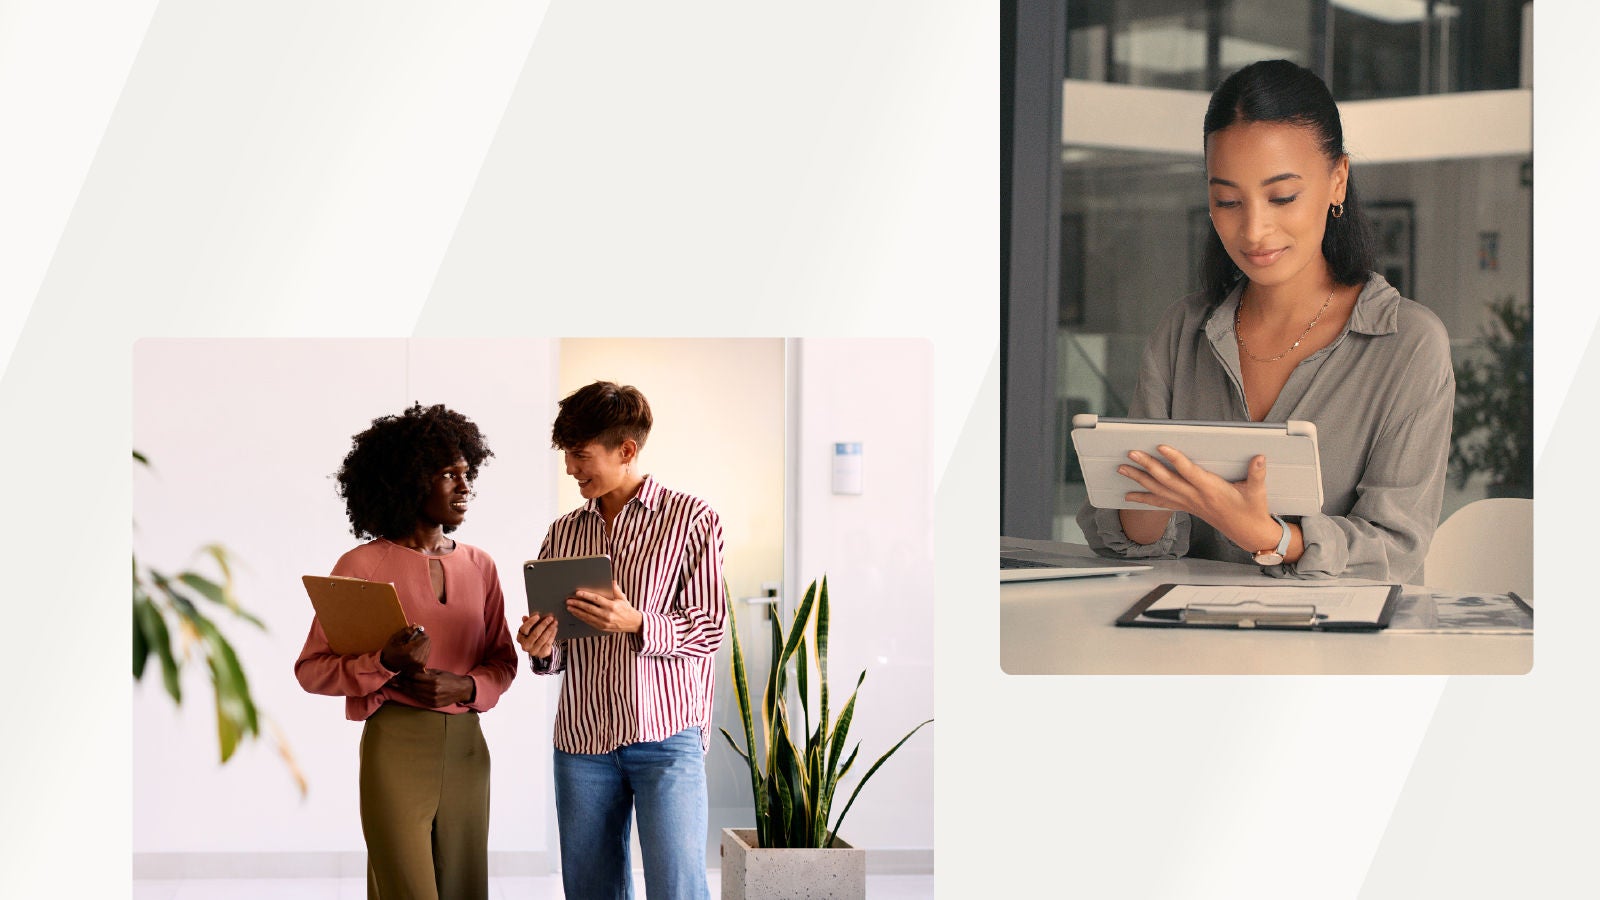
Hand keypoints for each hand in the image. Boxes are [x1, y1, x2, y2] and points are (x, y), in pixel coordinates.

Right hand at [380, 626, 429, 672]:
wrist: (389, 665)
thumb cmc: (390, 650)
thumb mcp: (394, 639)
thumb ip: (405, 631)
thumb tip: (415, 626)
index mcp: (409, 652)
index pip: (424, 638)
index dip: (420, 632)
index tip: (415, 631)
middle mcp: (417, 659)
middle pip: (427, 642)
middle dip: (421, 638)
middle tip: (412, 638)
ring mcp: (420, 663)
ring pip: (428, 647)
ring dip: (422, 643)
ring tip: (412, 645)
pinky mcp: (422, 665)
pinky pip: (427, 652)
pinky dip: (422, 649)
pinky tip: (414, 650)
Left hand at [394, 668, 474, 707]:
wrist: (461, 690)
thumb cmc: (450, 678)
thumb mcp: (438, 672)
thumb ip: (425, 672)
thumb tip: (412, 670)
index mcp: (434, 681)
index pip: (415, 677)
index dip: (405, 675)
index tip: (398, 672)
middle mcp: (432, 691)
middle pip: (411, 686)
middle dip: (401, 682)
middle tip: (392, 679)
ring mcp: (432, 699)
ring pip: (413, 694)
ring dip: (403, 689)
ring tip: (396, 685)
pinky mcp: (432, 705)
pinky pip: (418, 699)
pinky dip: (411, 694)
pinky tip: (406, 690)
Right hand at [517, 613, 558, 657]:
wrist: (539, 648)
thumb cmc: (533, 635)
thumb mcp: (530, 628)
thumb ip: (528, 622)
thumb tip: (525, 617)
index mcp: (520, 637)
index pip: (524, 629)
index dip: (531, 622)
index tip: (538, 615)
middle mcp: (525, 645)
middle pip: (535, 634)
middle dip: (543, 624)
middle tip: (550, 617)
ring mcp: (533, 651)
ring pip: (543, 638)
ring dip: (550, 629)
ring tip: (554, 622)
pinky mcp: (541, 654)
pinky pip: (548, 643)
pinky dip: (552, 635)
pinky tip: (555, 629)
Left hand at [567, 580, 642, 633]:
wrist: (632, 623)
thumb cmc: (626, 609)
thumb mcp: (622, 597)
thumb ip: (615, 589)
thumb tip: (611, 581)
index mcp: (612, 606)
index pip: (596, 599)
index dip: (586, 596)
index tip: (578, 593)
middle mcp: (607, 615)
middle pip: (589, 608)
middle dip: (577, 604)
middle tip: (569, 600)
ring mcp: (604, 622)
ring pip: (587, 616)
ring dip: (577, 611)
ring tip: (569, 607)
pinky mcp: (601, 627)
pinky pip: (589, 622)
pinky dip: (581, 617)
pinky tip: (576, 613)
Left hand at [1119, 446, 1279, 551]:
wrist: (1248, 533)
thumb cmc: (1252, 511)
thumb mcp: (1258, 492)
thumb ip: (1258, 474)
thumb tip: (1260, 457)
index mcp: (1211, 490)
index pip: (1189, 472)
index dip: (1175, 460)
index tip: (1161, 447)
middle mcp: (1196, 497)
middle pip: (1167, 480)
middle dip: (1147, 466)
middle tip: (1131, 454)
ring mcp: (1189, 503)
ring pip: (1159, 491)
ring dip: (1139, 480)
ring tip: (1122, 469)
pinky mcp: (1187, 507)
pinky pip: (1161, 503)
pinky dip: (1144, 498)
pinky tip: (1128, 495)